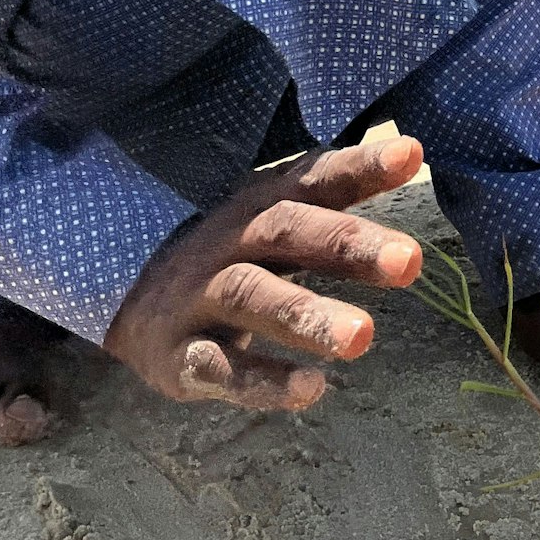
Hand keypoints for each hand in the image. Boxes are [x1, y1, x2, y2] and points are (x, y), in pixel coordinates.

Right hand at [102, 137, 423, 410]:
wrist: (126, 299)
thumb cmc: (228, 252)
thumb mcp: (275, 215)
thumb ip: (337, 190)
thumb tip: (414, 151)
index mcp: (261, 204)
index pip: (314, 178)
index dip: (360, 166)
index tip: (411, 154)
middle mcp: (229, 242)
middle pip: (286, 232)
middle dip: (348, 245)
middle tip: (410, 261)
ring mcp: (199, 297)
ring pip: (252, 298)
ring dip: (307, 316)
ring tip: (363, 337)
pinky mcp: (180, 355)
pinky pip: (220, 368)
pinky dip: (264, 381)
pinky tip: (310, 389)